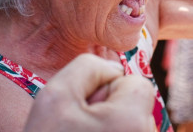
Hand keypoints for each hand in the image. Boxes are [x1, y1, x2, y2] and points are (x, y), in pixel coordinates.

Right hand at [23, 54, 155, 131]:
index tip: (85, 112)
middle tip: (78, 131)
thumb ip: (88, 67)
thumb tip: (113, 68)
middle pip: (138, 108)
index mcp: (134, 121)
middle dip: (112, 112)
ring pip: (134, 128)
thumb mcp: (55, 96)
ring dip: (111, 130)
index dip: (108, 90)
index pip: (137, 84)